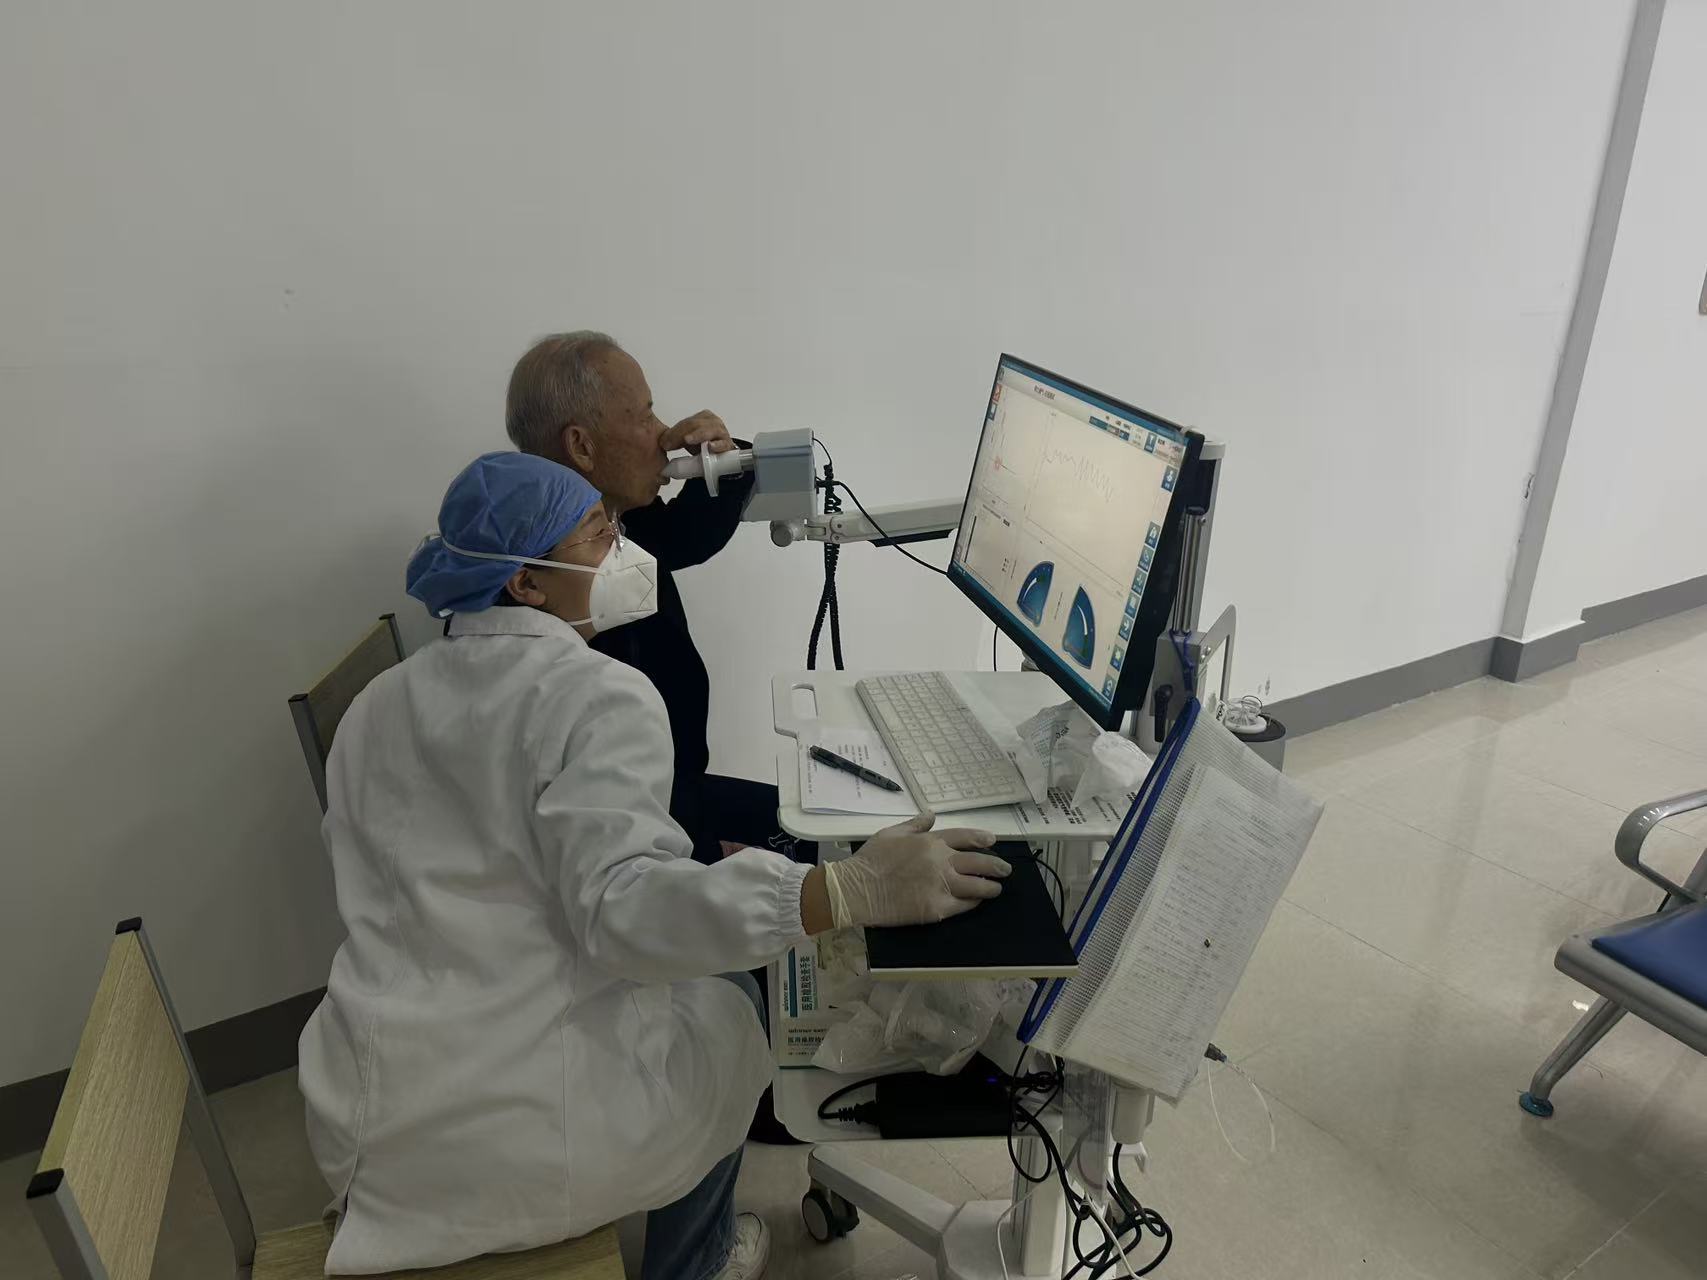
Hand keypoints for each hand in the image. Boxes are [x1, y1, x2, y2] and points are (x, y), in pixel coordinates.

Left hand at [659, 410, 735, 455]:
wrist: (721, 457)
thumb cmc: (704, 447)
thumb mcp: (688, 440)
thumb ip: (676, 438)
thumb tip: (662, 442)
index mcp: (703, 417)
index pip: (686, 422)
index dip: (674, 432)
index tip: (664, 443)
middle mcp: (713, 421)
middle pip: (695, 425)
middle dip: (680, 435)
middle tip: (669, 445)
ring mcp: (722, 432)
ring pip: (708, 431)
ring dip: (697, 435)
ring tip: (687, 440)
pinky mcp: (728, 445)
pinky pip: (723, 443)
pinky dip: (717, 445)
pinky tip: (710, 447)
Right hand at [821, 812, 1007, 928]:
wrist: (856, 890)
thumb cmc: (870, 860)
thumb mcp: (891, 833)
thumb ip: (914, 824)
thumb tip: (931, 815)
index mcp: (930, 841)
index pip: (964, 837)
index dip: (982, 838)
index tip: (992, 841)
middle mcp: (941, 861)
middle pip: (978, 861)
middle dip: (995, 865)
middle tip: (1004, 869)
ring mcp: (941, 885)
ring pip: (977, 885)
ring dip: (990, 886)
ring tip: (996, 888)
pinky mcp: (937, 908)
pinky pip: (964, 904)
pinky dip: (974, 902)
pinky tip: (977, 901)